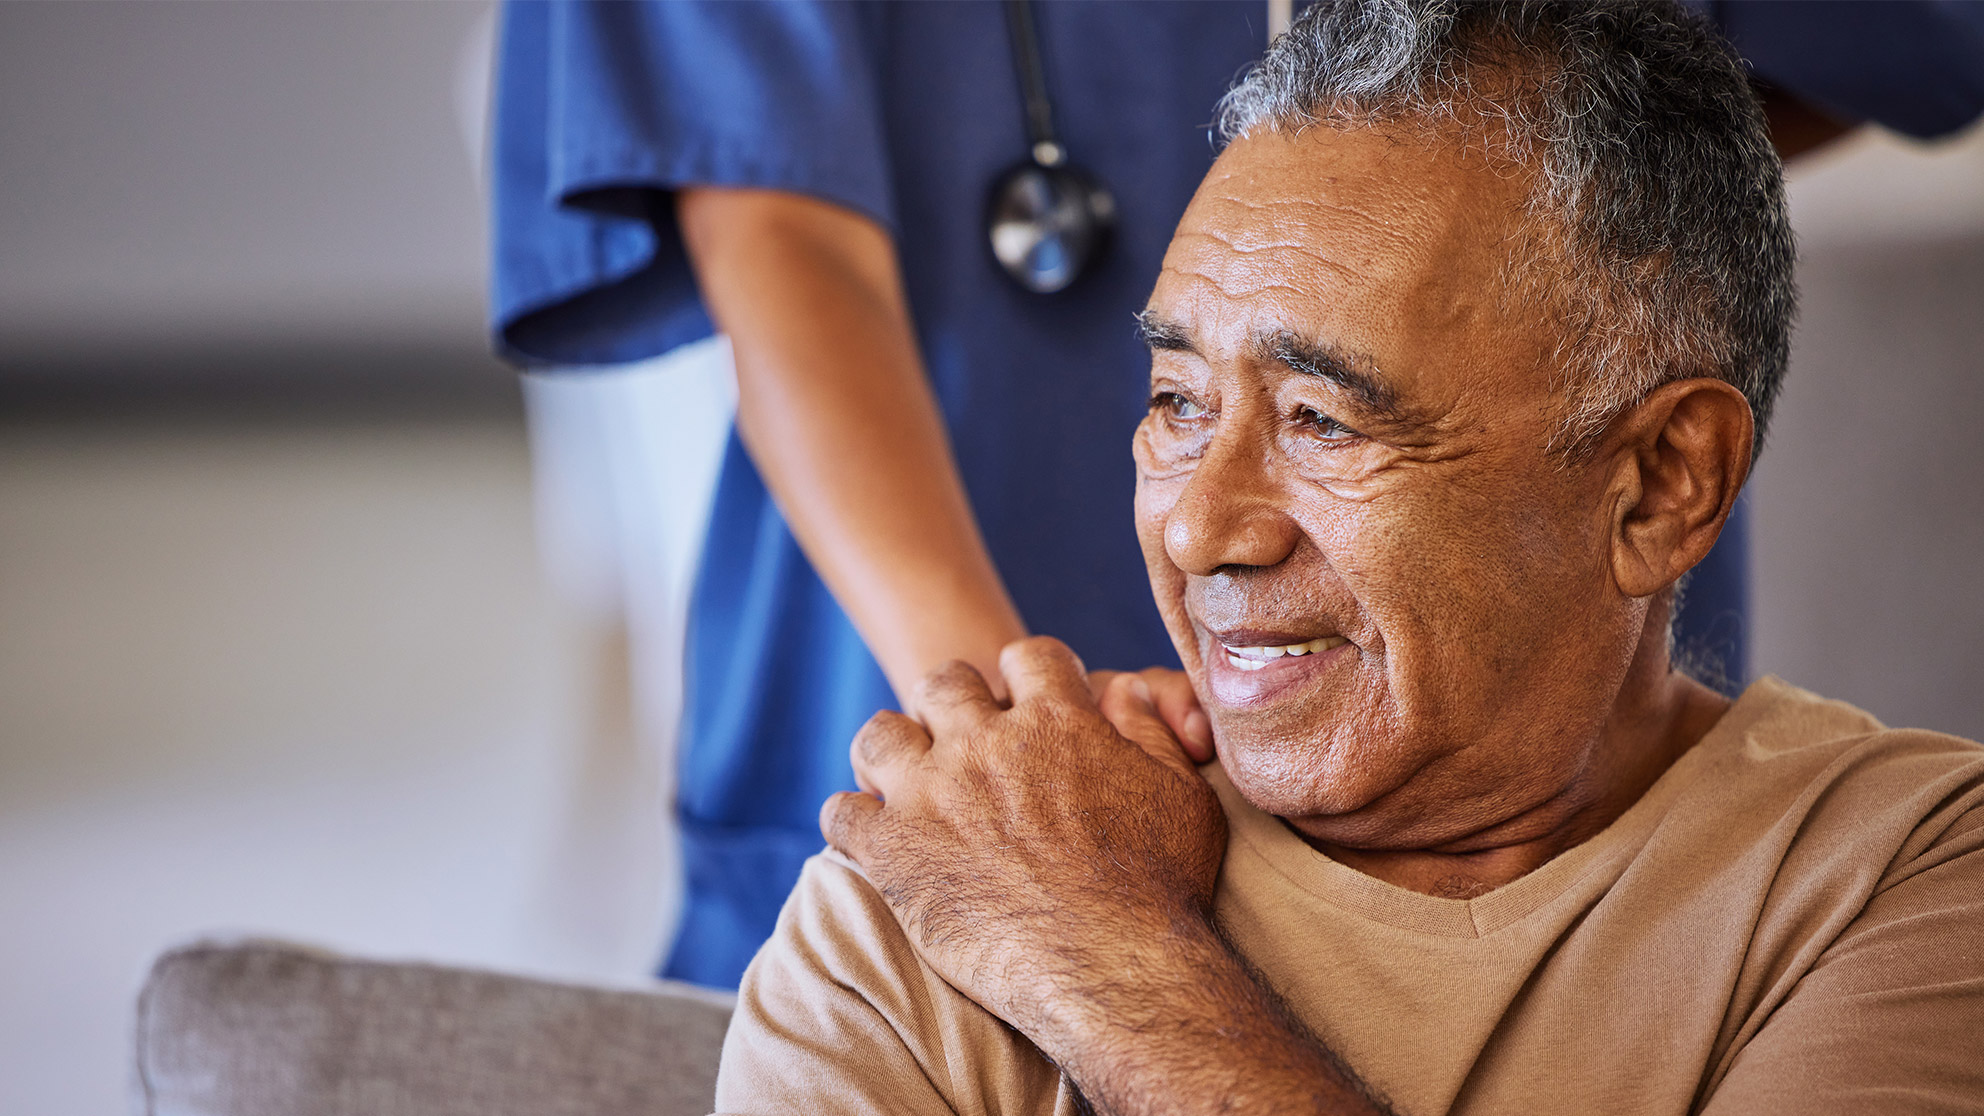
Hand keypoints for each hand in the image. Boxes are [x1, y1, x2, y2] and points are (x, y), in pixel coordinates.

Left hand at [821, 637, 1227, 1037]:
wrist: (1112, 968)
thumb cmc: (1160, 889)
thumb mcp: (1183, 795)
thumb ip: (1151, 733)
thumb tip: (1125, 692)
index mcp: (1058, 720)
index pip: (1029, 657)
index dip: (1029, 675)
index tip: (1027, 702)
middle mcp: (987, 742)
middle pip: (946, 682)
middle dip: (952, 703)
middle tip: (961, 740)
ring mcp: (932, 791)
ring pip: (880, 733)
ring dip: (891, 750)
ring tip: (902, 779)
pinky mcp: (892, 848)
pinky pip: (842, 812)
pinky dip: (851, 819)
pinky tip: (869, 836)